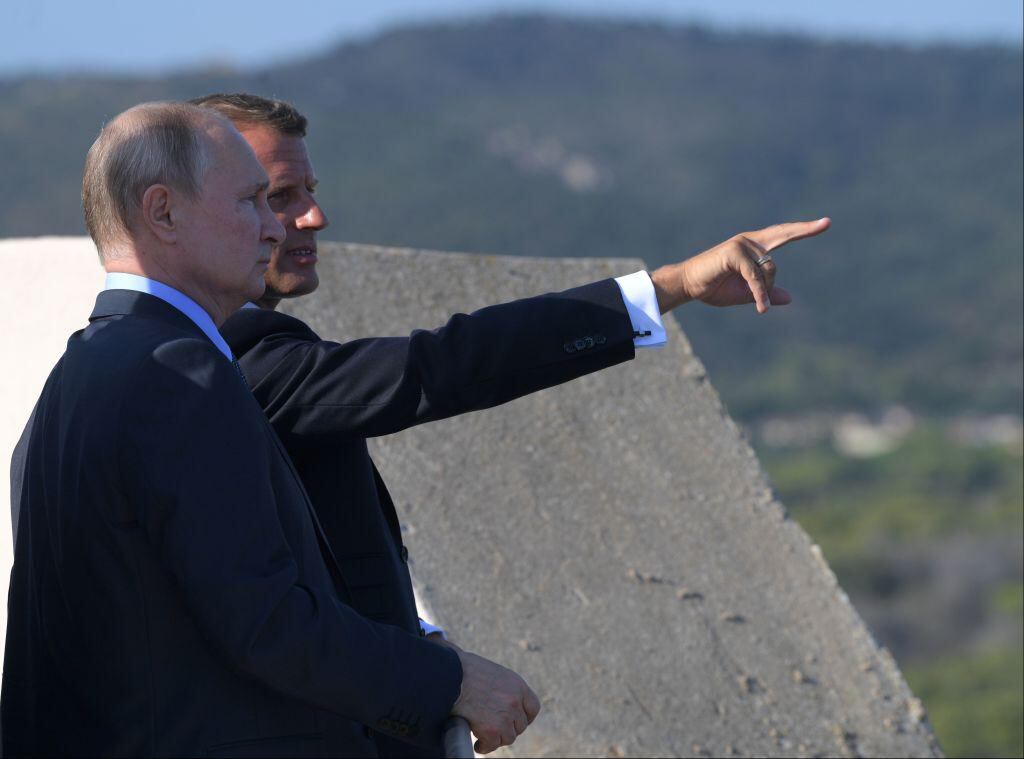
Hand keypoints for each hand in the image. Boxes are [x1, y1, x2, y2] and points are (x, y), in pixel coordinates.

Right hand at [444, 641, 540, 753]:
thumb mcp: (492, 673)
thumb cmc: (464, 669)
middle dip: (508, 728)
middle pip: (520, 725)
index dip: (525, 717)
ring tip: (485, 735)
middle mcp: (515, 701)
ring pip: (508, 737)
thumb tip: (500, 700)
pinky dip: (484, 746)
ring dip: (497, 738)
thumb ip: (502, 688)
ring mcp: (505, 716)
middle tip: (495, 728)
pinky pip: (492, 745)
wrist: (450, 675)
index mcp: (517, 685)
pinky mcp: (491, 729)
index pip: (533, 708)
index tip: (516, 720)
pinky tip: (478, 743)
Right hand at [650, 218, 830, 313]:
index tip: (824, 223)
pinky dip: (760, 294)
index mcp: (753, 247)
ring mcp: (742, 244)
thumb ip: (766, 292)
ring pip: (770, 269)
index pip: (782, 235)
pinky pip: (756, 277)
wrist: (687, 285)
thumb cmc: (714, 287)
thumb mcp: (746, 293)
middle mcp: (750, 241)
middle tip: (827, 223)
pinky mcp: (734, 253)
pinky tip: (762, 308)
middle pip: (783, 236)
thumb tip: (789, 298)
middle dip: (805, 229)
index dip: (803, 230)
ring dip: (765, 290)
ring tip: (754, 301)